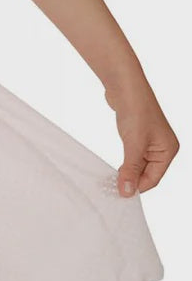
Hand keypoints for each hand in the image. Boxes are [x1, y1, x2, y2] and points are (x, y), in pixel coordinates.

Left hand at [103, 77, 179, 195]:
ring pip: (138, 166)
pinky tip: (114, 167)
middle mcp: (163, 147)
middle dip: (131, 180)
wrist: (125, 86)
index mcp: (168, 151)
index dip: (137, 187)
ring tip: (112, 179)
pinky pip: (132, 156)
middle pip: (147, 174)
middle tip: (113, 188)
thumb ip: (131, 169)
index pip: (153, 179)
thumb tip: (127, 192)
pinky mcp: (139, 136)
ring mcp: (151, 142)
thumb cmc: (136, 110)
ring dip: (126, 172)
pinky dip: (124, 162)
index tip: (120, 194)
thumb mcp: (134, 145)